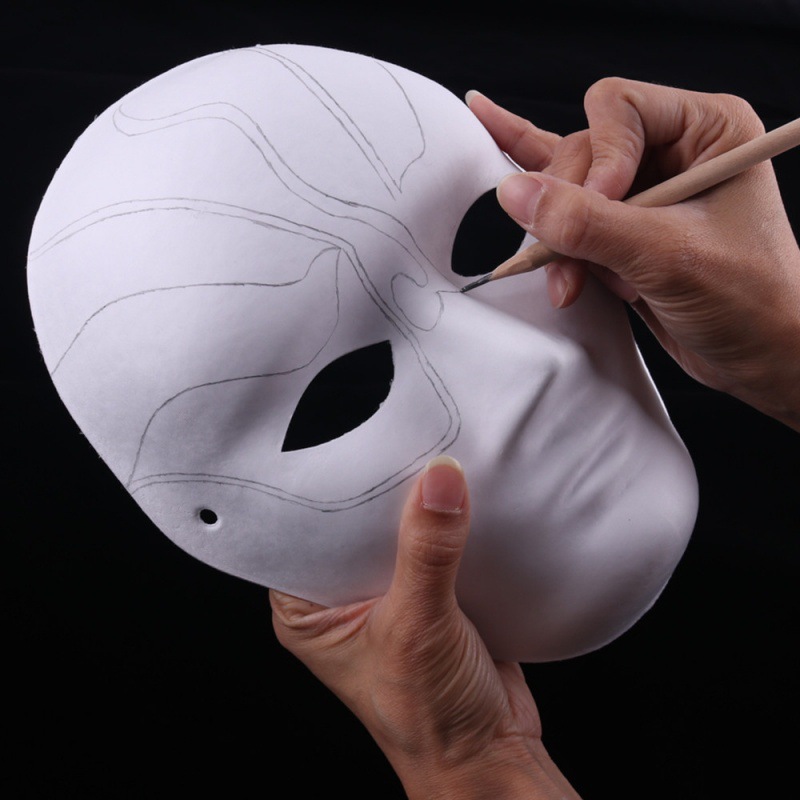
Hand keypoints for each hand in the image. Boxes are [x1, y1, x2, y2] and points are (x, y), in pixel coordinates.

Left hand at [270, 456, 580, 799]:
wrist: (491, 754)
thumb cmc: (428, 719)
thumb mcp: (418, 627)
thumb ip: (428, 551)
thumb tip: (439, 480)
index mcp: (307, 611)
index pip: (300, 531)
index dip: (320, 489)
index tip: (346, 445)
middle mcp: (341, 599)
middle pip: (352, 525)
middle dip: (375, 490)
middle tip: (393, 440)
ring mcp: (386, 593)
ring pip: (394, 531)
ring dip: (413, 504)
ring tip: (427, 455)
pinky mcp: (429, 592)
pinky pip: (432, 543)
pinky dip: (445, 522)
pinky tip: (457, 494)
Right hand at [468, 79, 799, 430]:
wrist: (758, 356)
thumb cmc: (748, 300)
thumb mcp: (667, 257)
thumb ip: (589, 225)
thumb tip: (516, 194)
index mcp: (706, 130)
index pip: (619, 109)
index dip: (600, 159)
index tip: (607, 210)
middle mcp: (670, 150)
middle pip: (582, 152)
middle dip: (571, 214)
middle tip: (572, 263)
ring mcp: (641, 189)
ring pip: (565, 189)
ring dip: (559, 240)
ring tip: (570, 281)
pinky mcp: (619, 227)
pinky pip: (565, 199)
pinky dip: (533, 185)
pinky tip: (490, 123)